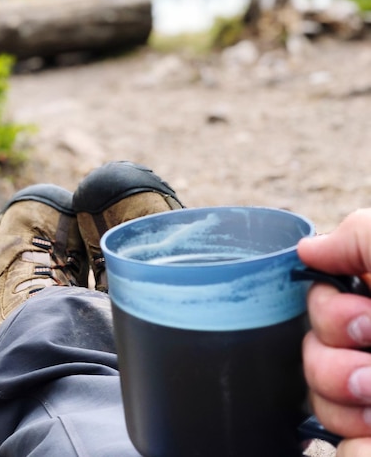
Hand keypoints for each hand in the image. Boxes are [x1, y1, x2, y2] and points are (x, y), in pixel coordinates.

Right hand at [298, 209, 370, 455]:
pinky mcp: (369, 436)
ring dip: (347, 402)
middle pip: (307, 353)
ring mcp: (369, 397)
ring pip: (315, 400)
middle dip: (337, 361)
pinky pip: (340, 448)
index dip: (330, 312)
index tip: (367, 316)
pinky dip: (357, 444)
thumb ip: (356, 235)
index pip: (316, 305)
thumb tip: (307, 247)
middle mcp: (370, 349)